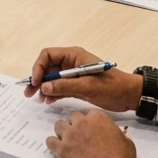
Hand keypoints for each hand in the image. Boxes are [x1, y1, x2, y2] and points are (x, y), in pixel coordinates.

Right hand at [22, 47, 141, 111]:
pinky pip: (60, 87)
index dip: (38, 67)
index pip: (48, 55)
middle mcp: (71, 62)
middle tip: (28, 93)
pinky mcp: (77, 85)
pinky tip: (48, 102)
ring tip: (37, 99)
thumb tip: (43, 87)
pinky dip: (53, 93)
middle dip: (38, 79)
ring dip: (44, 88)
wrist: (129, 96)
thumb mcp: (87, 86)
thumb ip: (64, 86)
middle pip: (48, 67)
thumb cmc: (111, 86)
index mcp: (74, 55)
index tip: (36, 82)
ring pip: (52, 78)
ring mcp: (73, 74)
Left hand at [47, 110, 136, 157]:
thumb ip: (117, 133)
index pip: (90, 113)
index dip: (91, 121)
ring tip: (68, 141)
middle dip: (76, 124)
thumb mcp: (126, 142)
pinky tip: (58, 149)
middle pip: (73, 116)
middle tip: (80, 135)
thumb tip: (114, 135)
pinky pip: (50, 141)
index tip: (92, 128)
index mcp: (98, 118)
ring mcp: (70, 135)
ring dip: (63, 132)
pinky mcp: (61, 149)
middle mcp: (82, 123)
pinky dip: (53, 144)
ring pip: (59, 125)